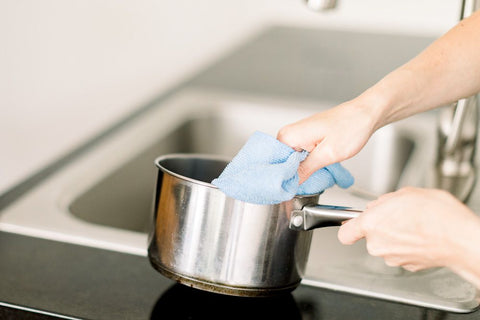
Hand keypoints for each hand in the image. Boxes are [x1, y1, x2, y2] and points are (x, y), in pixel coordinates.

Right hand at [277, 98, 378, 182]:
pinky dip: (308, 164)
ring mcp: (297, 135)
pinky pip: (300, 156)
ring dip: (302, 170)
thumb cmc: (351, 126)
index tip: (292, 189)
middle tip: (311, 181)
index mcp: (288, 136)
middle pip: (282, 164)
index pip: (275, 165)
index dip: (283, 179)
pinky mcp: (305, 138)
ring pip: (291, 162)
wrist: (365, 114)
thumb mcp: (327, 155)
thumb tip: (291, 183)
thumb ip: (305, 170)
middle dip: (293, 176)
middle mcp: (289, 134)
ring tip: (318, 171)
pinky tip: (319, 166)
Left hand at [338, 187, 479, 272]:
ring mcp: (392, 257)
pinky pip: (399, 253)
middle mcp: (378, 244)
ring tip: (413, 226)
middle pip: (369, 236)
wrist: (460, 238)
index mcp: (372, 224)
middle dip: (380, 227)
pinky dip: (407, 246)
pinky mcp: (406, 266)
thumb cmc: (437, 215)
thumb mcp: (406, 193)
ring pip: (385, 245)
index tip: (352, 224)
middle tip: (397, 217)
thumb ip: (384, 201)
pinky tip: (420, 237)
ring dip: (394, 237)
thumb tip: (378, 206)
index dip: (348, 228)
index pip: (345, 233)